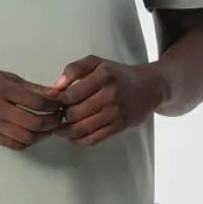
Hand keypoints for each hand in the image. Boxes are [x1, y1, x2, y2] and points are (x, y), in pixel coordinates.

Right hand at [0, 61, 64, 150]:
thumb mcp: (4, 76)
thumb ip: (30, 87)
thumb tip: (54, 95)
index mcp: (3, 89)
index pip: (38, 102)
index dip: (54, 106)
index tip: (61, 105)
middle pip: (34, 123)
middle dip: (52, 123)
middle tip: (59, 119)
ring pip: (25, 137)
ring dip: (42, 135)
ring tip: (48, 129)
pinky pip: (12, 144)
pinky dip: (27, 142)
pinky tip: (32, 136)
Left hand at [45, 55, 165, 146]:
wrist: (148, 88)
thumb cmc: (117, 75)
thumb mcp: (96, 63)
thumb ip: (74, 69)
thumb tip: (56, 87)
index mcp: (103, 76)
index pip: (71, 94)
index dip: (58, 101)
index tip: (54, 103)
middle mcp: (110, 94)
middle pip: (74, 114)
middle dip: (61, 117)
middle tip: (56, 117)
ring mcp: (116, 112)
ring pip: (82, 129)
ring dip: (66, 132)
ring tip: (60, 129)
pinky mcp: (120, 126)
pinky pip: (94, 139)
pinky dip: (79, 141)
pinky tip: (73, 137)